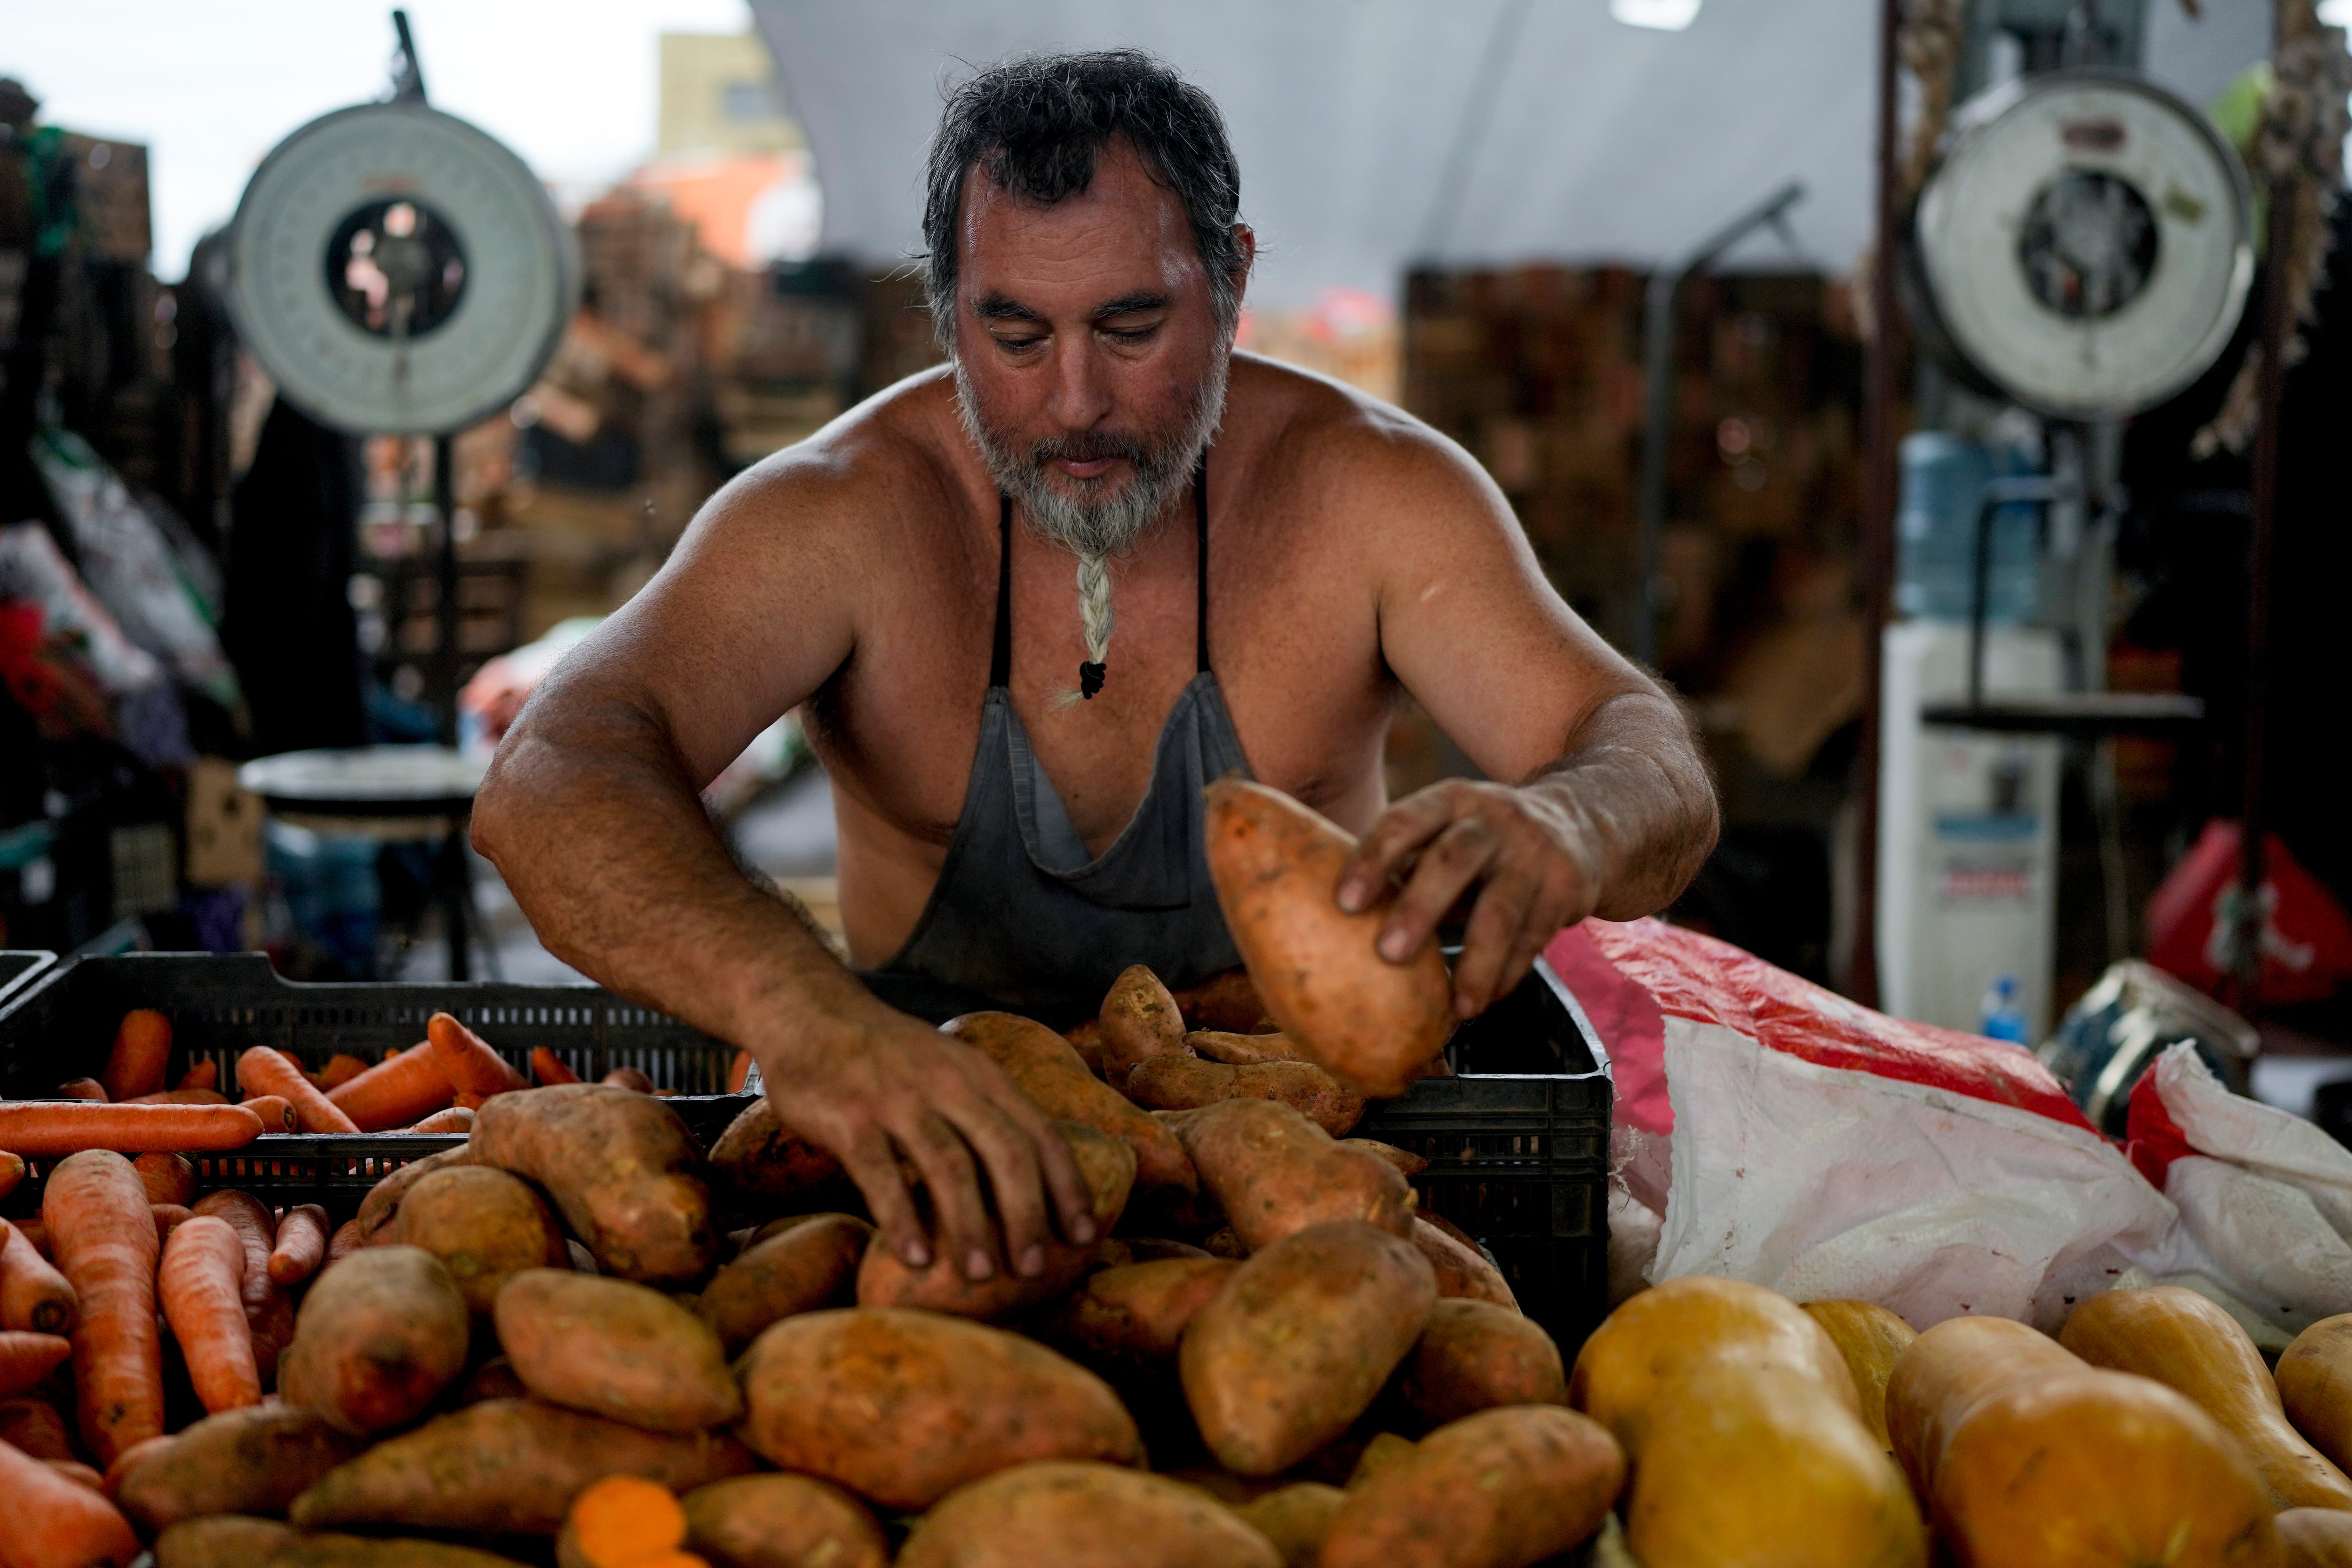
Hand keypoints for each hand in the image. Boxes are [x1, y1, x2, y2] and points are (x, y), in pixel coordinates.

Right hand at [750, 1000, 1097, 1282]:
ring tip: (983, 1275)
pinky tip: (917, 1259)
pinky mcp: (849, 1117)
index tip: (1085, 1236)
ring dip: (971, 1226)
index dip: (1067, 1186)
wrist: (810, 1011)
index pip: (1041, 1133)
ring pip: (949, 1167)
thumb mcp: (949, 1069)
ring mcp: (898, 1099)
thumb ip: (984, 1113)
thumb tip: (1027, 1188)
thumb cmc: (888, 1057)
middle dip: (1027, 1216)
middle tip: (1035, 1269)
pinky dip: (902, 1219)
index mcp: (981, 1075)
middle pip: (1005, 1153)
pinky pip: (881, 1174)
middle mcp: (948, 1083)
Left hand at [1335, 778, 1597, 1017]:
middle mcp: (1494, 818)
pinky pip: (1533, 939)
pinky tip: (1483, 1001)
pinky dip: (1507, 975)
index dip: (1372, 859)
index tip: (1343, 903)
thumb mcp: (1447, 827)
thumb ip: (1403, 860)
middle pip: (1453, 860)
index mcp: (1450, 799)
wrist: (1585, 820)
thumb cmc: (1484, 838)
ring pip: (1502, 911)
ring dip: (1477, 963)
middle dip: (1419, 908)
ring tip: (1458, 1008)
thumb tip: (1324, 916)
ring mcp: (1535, 852)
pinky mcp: (1568, 886)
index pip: (1404, 822)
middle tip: (1388, 954)